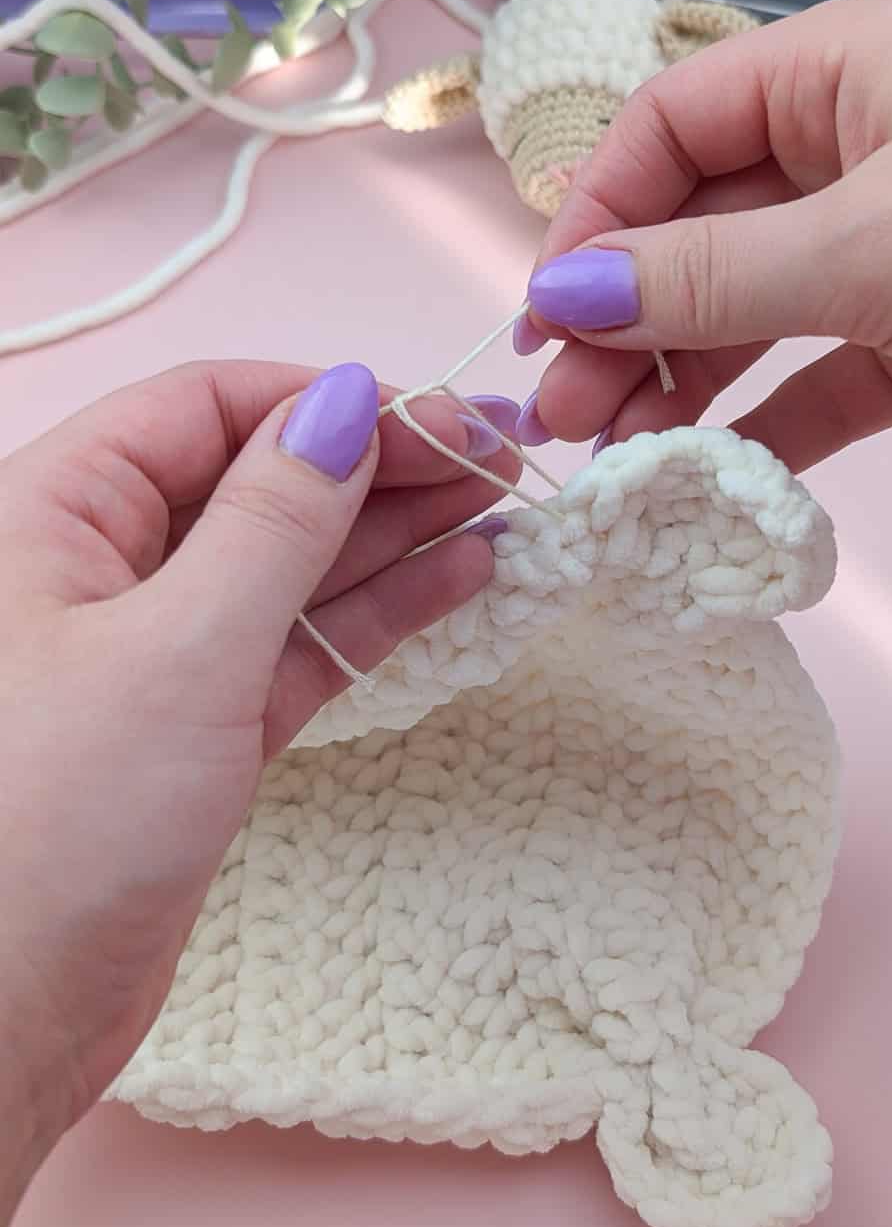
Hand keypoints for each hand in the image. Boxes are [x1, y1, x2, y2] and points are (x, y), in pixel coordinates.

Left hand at [0, 361, 516, 1226]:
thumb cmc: (48, 825)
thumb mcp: (177, 649)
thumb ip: (273, 520)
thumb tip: (342, 401)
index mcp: (52, 511)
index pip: (205, 409)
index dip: (325, 403)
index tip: (443, 417)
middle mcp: (97, 567)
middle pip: (257, 480)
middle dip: (379, 463)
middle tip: (505, 457)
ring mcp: (150, 653)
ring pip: (288, 563)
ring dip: (394, 534)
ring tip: (506, 507)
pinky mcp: (194, 730)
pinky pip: (297, 644)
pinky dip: (376, 615)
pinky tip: (461, 580)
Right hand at [516, 0, 891, 470]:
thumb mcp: (869, 248)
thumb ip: (709, 279)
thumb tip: (566, 298)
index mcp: (841, 71)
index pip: (672, 126)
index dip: (597, 218)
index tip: (544, 316)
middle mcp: (859, 146)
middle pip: (700, 227)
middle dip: (625, 318)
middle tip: (558, 417)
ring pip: (751, 309)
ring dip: (679, 379)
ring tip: (610, 457)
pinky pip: (818, 376)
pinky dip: (763, 423)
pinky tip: (705, 475)